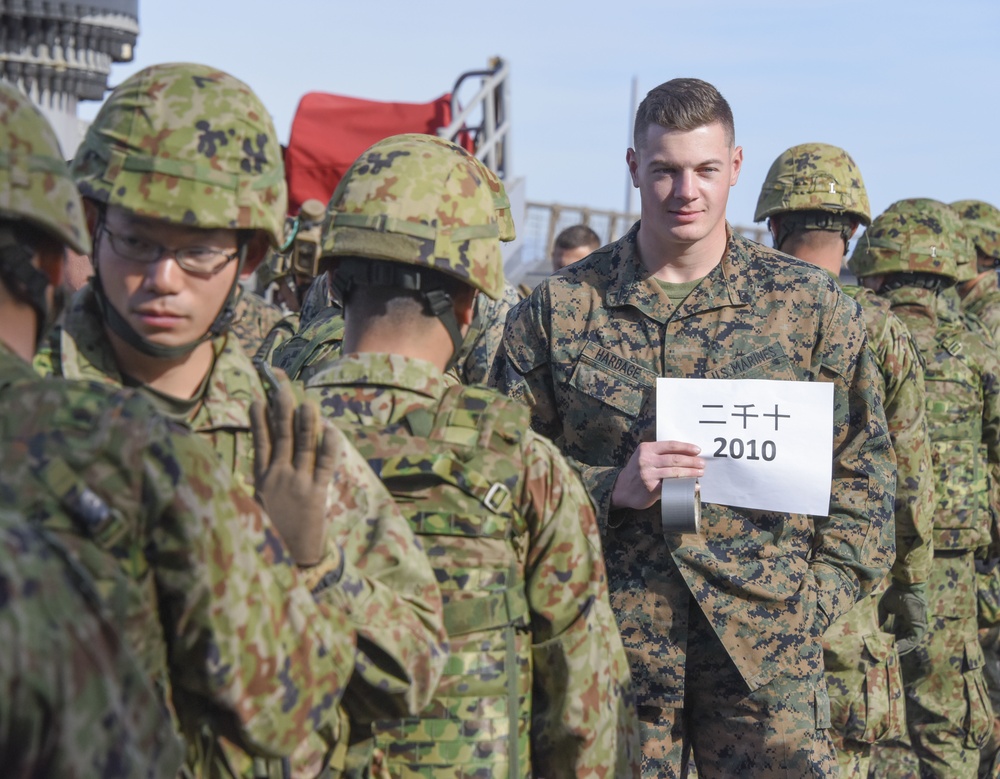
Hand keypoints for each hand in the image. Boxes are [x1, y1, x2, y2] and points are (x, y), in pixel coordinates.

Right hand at [250, 370, 336, 566]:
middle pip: (281, 436)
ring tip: (307, 400)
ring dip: (306, 421)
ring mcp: (296, 484)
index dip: (259, 419)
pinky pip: (324, 464)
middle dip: (282, 409)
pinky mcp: (315, 494)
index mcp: (260, 481)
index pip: (259, 442)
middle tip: (282, 386)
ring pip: (303, 444)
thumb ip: (258, 487)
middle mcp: (277, 478)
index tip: (258, 398)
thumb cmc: (272, 538)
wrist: (287, 565)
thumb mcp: (255, 511)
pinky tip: (332, 429)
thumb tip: (259, 465)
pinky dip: (329, 446)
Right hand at [610, 440, 704, 510]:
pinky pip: (672, 486)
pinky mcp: (651, 488)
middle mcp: (646, 460)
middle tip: (702, 463)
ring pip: (675, 472)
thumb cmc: (637, 471)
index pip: (670, 445)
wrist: (621, 489)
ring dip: (691, 472)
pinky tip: (693, 486)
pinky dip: (685, 486)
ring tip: (700, 473)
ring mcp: (648, 474)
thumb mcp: (643, 456)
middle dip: (692, 461)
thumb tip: (686, 455)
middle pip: (674, 459)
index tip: (697, 450)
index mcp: (646, 449)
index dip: (686, 447)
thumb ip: (659, 454)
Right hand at [878, 581, 927, 655]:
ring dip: (899, 648)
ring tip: (888, 654)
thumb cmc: (896, 593)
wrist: (906, 586)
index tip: (882, 644)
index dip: (890, 639)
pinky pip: (912, 641)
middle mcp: (911, 624)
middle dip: (894, 646)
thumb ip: (882, 618)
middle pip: (903, 639)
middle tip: (885, 653)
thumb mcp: (885, 607)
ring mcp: (917, 626)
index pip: (898, 632)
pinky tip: (895, 649)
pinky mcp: (919, 628)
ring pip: (908, 642)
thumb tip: (876, 629)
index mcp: (904, 618)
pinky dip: (904, 646)